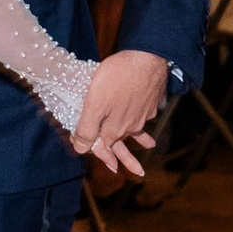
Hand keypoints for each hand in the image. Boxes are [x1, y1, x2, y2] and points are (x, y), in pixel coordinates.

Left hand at [69, 49, 170, 177]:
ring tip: (150, 147)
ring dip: (142, 140)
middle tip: (139, 173)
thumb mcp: (94, 103)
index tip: (102, 161)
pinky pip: (146, 115)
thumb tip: (81, 149)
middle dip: (128, 158)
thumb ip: (87, 128)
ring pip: (138, 129)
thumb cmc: (117, 78)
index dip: (98, 151)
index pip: (104, 147)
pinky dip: (147, 118)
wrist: (147, 58)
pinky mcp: (151, 102)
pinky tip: (148, 116)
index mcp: (115, 128)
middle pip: (124, 142)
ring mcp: (143, 114)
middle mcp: (131, 125)